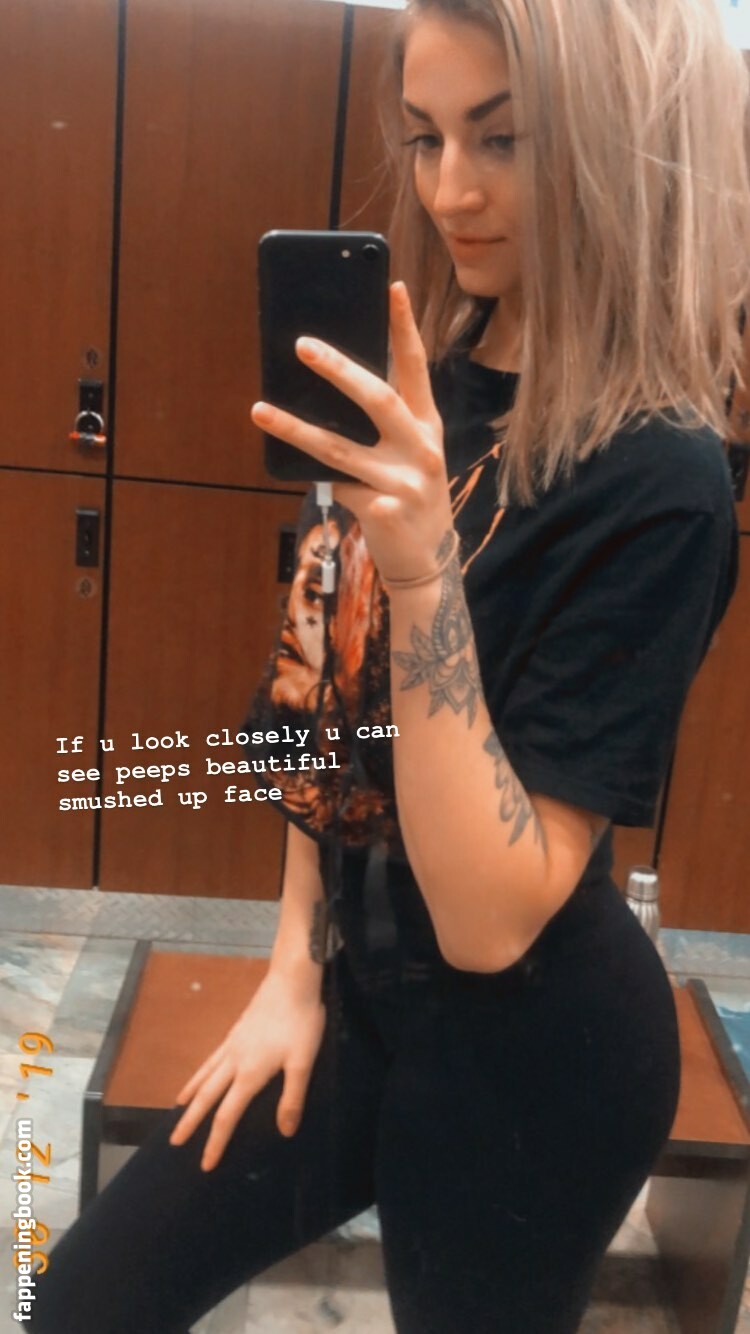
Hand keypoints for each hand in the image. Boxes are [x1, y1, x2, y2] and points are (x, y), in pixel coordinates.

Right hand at [168, 967, 325, 1170]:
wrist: (291, 980)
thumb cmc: (301, 1021)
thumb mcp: (303, 1061)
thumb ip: (293, 1098)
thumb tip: (284, 1132)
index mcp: (249, 1073)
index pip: (227, 1115)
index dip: (216, 1141)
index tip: (205, 1164)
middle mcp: (234, 1061)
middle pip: (206, 1097)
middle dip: (191, 1122)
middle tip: (173, 1142)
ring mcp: (232, 1045)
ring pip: (204, 1076)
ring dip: (190, 1097)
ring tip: (177, 1111)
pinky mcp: (236, 1032)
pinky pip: (211, 1059)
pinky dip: (200, 1073)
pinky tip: (202, 1074)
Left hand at [250, 282, 455, 583]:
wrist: (426, 563)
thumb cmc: (409, 497)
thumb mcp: (410, 455)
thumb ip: (384, 423)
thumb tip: (328, 384)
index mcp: (427, 426)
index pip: (415, 368)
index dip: (404, 328)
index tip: (393, 288)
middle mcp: (421, 449)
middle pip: (377, 398)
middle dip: (338, 369)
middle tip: (302, 345)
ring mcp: (404, 482)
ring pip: (338, 449)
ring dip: (294, 427)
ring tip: (260, 409)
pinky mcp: (383, 511)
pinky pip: (335, 487)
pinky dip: (317, 480)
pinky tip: (297, 474)